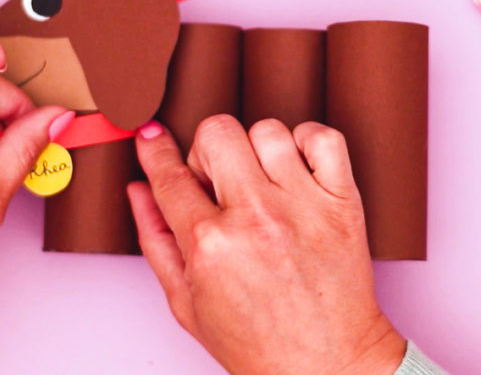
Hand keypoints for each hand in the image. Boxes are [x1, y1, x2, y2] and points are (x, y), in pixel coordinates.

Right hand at [128, 115, 405, 374]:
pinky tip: (297, 171)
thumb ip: (155, 239)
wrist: (328, 364)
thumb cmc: (258, 342)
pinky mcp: (343, 202)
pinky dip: (308, 141)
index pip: (169, 174)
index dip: (154, 150)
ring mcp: (304, 206)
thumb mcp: (186, 302)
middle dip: (206, 153)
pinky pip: (323, 136)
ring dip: (256, 151)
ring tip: (262, 185)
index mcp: (210, 246)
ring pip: (266, 130)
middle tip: (218, 183)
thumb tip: (137, 188)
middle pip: (216, 133)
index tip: (151, 136)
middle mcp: (256, 218)